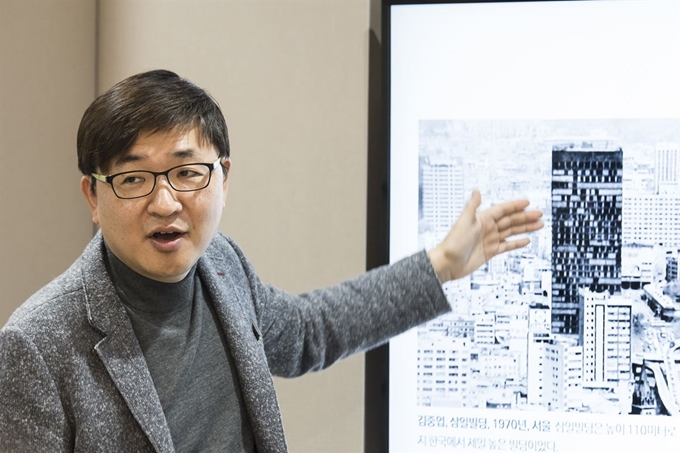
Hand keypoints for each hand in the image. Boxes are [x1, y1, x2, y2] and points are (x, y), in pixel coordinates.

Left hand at [427, 190, 543, 282]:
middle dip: (525, 217)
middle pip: (510, 220)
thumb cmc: (453, 243)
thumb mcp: (464, 222)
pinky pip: (507, 246)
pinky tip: (527, 240)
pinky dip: (517, 243)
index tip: (528, 202)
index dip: (515, 206)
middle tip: (540, 214)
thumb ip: (472, 206)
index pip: (502, 209)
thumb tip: (477, 190)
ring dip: (525, 228)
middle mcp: (487, 228)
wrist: (447, 263)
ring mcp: (489, 240)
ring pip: (511, 232)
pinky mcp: (490, 252)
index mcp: (482, 219)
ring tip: (539, 225)